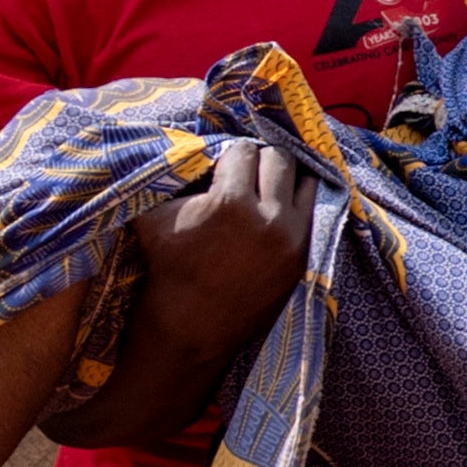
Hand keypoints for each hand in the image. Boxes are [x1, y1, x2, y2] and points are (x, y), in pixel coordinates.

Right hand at [133, 139, 316, 349]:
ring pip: (305, 181)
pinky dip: (298, 203)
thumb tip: (178, 143)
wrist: (191, 323)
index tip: (223, 166)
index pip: (243, 151)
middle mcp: (269, 218)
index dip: (230, 155)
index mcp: (231, 202)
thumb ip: (170, 176)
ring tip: (268, 184)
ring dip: (287, 178)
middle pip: (279, 159)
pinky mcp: (304, 256)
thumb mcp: (153, 214)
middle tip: (247, 172)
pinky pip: (314, 212)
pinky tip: (283, 202)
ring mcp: (293, 239)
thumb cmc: (167, 265)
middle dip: (260, 160)